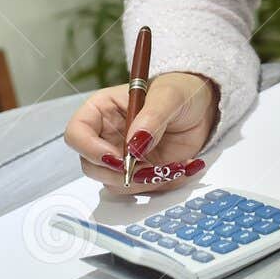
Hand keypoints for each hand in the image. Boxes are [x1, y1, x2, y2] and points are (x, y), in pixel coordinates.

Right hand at [62, 71, 217, 195]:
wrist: (203, 107)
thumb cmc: (182, 90)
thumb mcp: (169, 96)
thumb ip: (151, 117)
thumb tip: (134, 143)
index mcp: (102, 109)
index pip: (76, 133)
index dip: (90, 150)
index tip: (119, 157)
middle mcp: (106, 135)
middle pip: (90, 165)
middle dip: (118, 173)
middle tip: (147, 168)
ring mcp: (122, 156)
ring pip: (113, 182)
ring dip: (141, 181)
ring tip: (170, 165)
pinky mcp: (139, 171)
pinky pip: (138, 188)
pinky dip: (157, 184)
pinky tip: (177, 167)